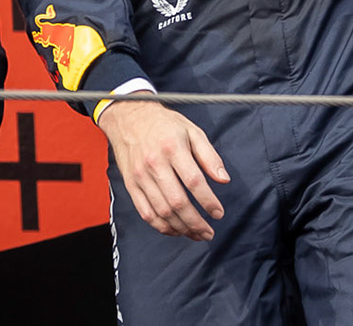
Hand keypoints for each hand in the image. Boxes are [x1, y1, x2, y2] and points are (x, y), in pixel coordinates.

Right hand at [97, 99, 227, 240]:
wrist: (128, 117)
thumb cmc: (163, 124)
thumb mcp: (191, 130)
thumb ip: (209, 155)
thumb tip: (224, 179)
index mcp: (172, 148)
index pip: (193, 181)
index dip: (208, 201)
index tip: (218, 213)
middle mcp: (154, 163)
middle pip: (177, 202)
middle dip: (196, 223)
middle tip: (209, 232)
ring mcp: (140, 176)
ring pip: (162, 211)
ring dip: (181, 228)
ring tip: (196, 234)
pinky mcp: (131, 185)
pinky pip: (145, 212)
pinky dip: (161, 226)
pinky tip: (175, 230)